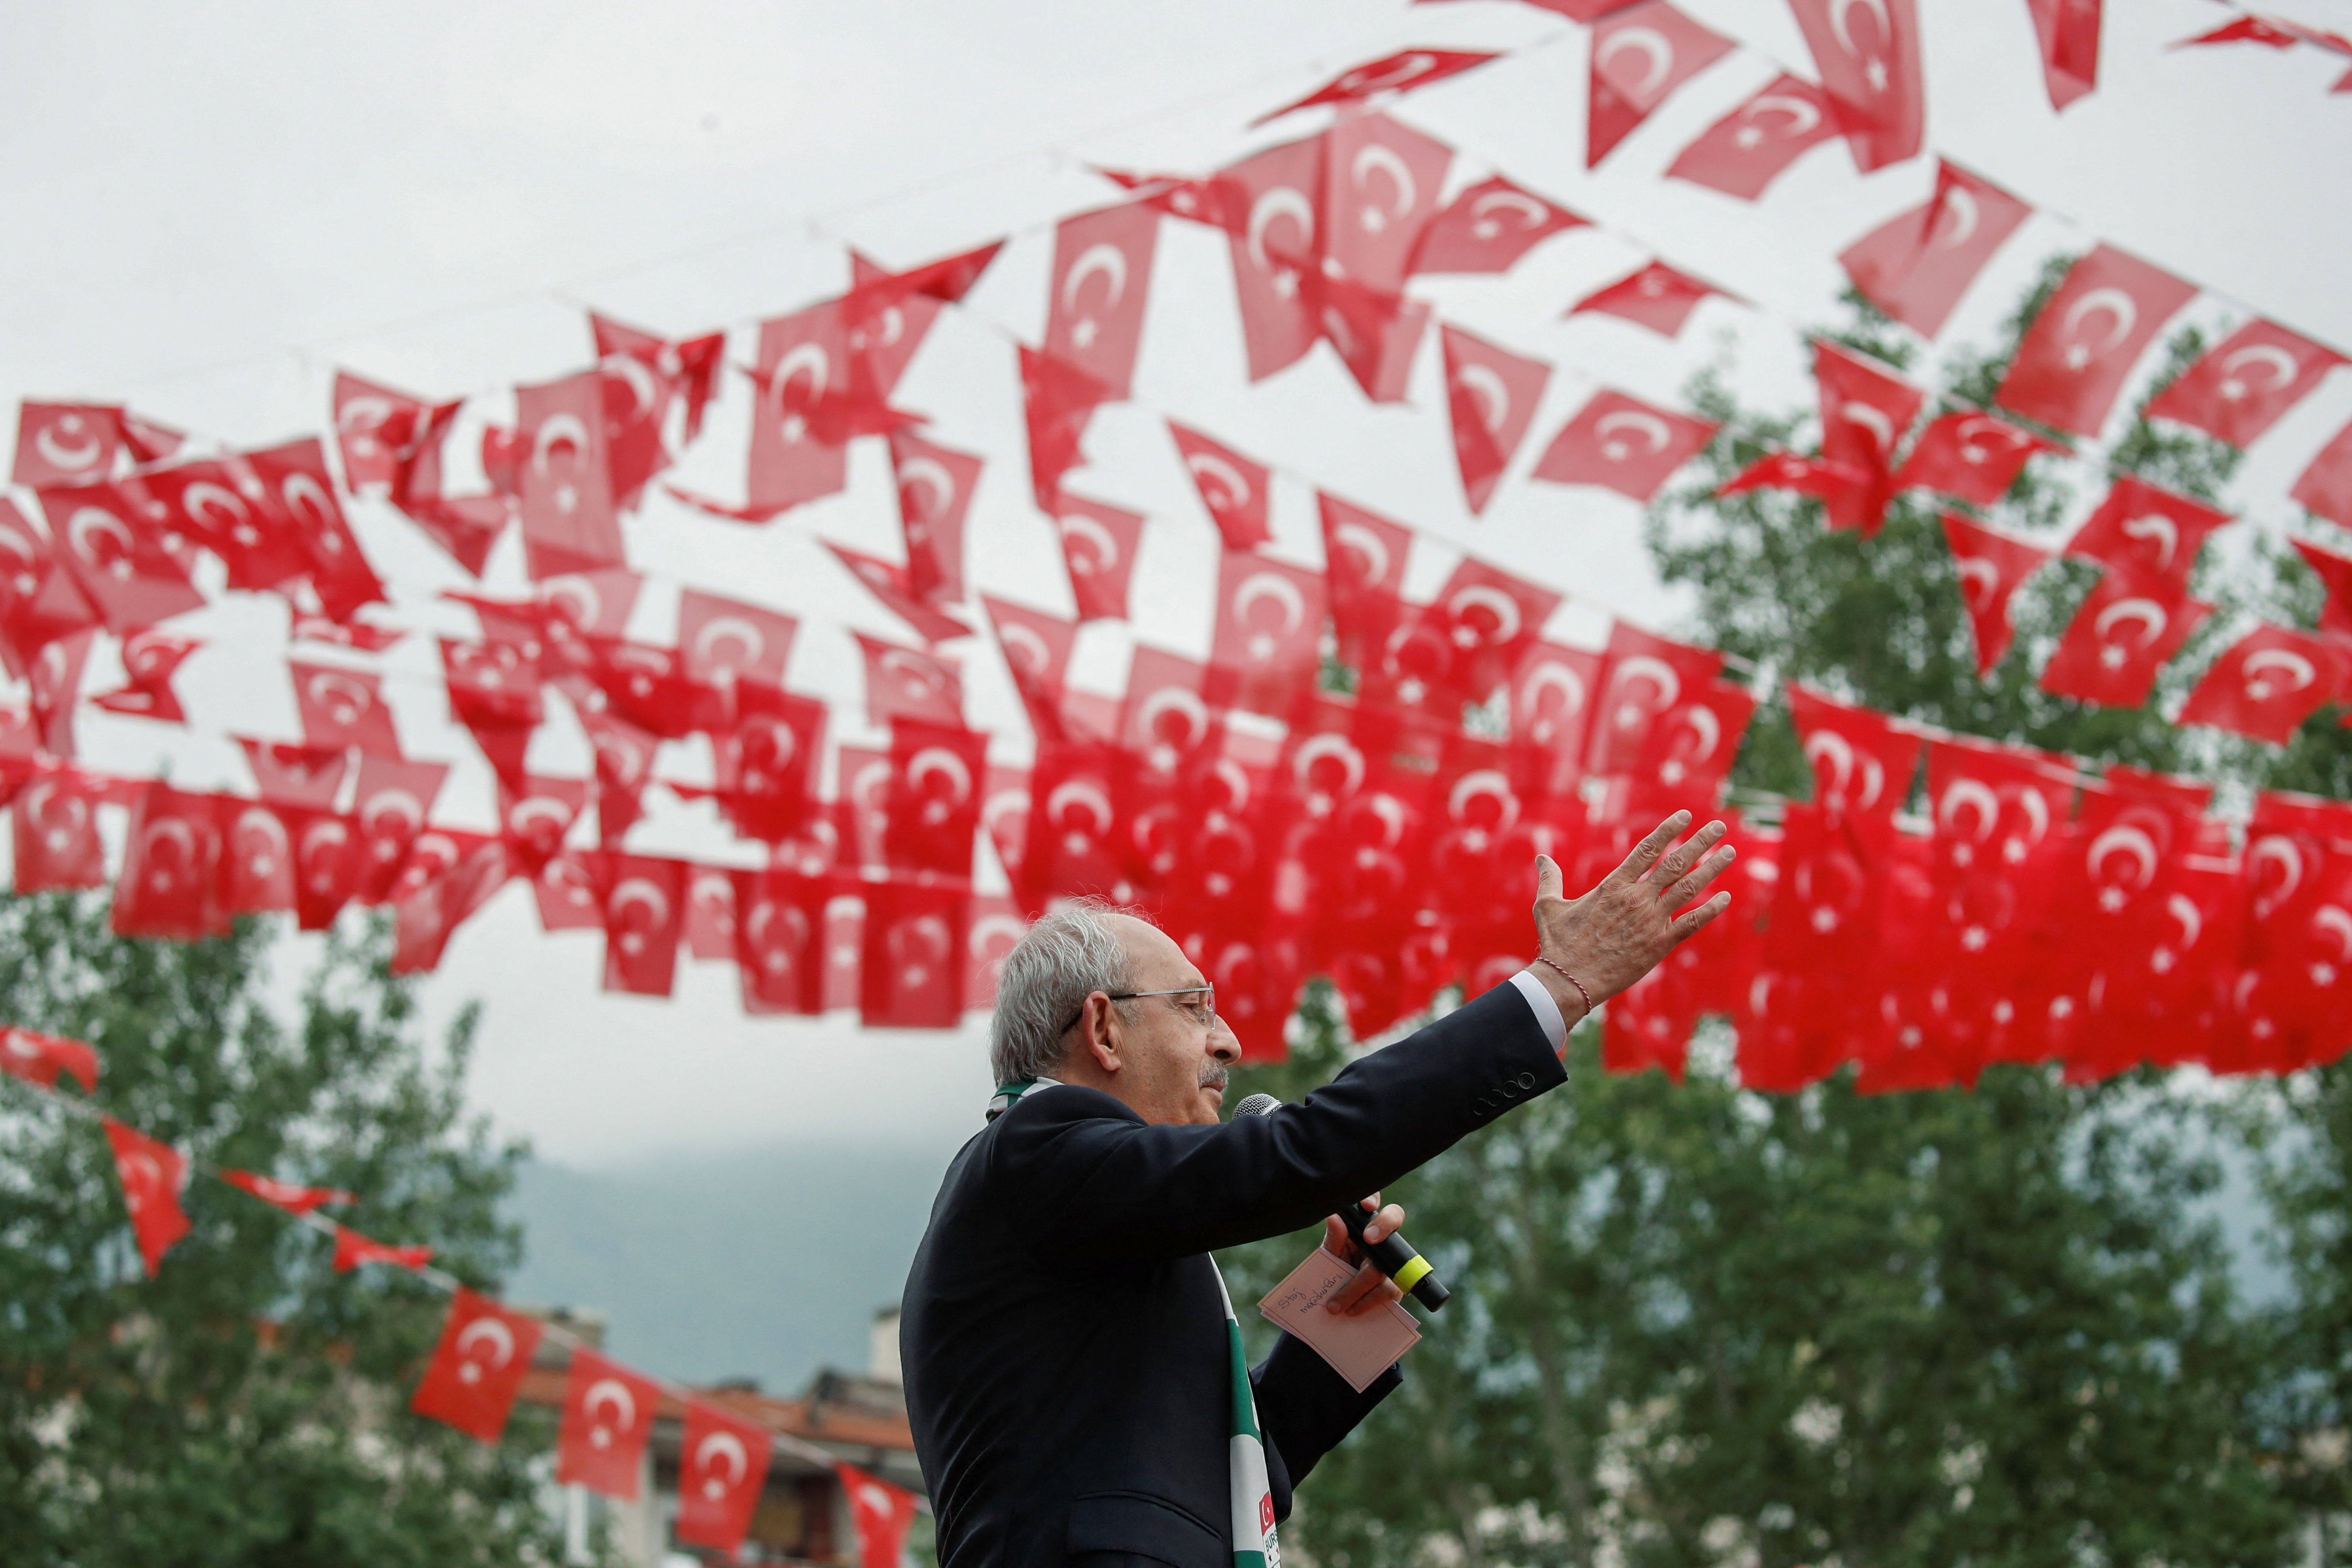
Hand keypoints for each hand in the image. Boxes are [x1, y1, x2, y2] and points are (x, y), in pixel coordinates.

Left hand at [1322, 1194, 1407, 1315]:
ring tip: (1336, 1304)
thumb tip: (1334, 1217)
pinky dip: (1367, 1301)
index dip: (1373, 1199)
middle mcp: (1381, 1239)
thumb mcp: (1330, 1255)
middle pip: (1393, 1220)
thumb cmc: (1336, 1268)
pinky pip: (1388, 1290)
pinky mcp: (1395, 1285)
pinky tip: (1351, 1310)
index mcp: (1362, 1226)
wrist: (1339, 1303)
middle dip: (1383, 1225)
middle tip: (1369, 1238)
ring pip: (1382, 1266)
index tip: (1366, 1206)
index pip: (1373, 1203)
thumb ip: (1334, 1239)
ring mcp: (1391, 1262)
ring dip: (1357, 1287)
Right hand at [1532, 811, 1734, 1017]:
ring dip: (1711, 868)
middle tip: (1718, 826)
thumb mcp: (1548, 906)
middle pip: (1675, 863)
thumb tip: (1542, 858)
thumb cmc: (1557, 944)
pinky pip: (1691, 923)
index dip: (1668, 830)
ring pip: (1688, 888)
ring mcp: (1650, 921)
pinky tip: (1726, 898)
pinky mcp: (1659, 944)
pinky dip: (1711, 909)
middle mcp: (1636, 899)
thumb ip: (1550, 879)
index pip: (1647, 850)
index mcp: (1612, 886)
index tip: (1685, 815)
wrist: (1570, 980)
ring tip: (1729, 852)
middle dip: (1700, 842)